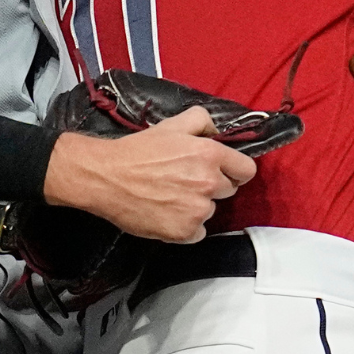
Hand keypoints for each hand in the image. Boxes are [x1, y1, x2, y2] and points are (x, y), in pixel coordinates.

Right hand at [43, 106, 255, 242]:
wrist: (106, 177)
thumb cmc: (137, 151)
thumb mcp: (173, 124)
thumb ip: (203, 121)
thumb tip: (220, 131)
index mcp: (210, 155)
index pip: (247, 170)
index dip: (235, 170)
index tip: (224, 171)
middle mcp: (209, 183)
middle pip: (228, 190)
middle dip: (212, 186)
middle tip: (185, 180)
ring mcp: (197, 210)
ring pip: (211, 211)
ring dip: (197, 206)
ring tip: (171, 195)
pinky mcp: (184, 232)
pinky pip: (198, 232)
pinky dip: (186, 227)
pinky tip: (167, 213)